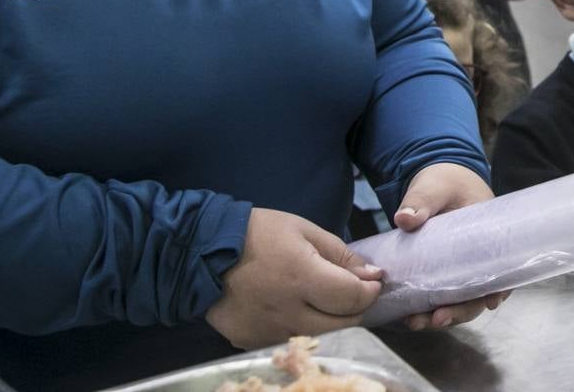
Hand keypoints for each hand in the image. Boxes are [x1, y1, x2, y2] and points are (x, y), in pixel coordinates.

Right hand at [204, 208, 382, 348]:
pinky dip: (301, 328)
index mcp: (301, 278)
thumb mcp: (305, 231)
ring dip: (331, 323)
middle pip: (341, 326)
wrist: (200, 251)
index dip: (370, 292)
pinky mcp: (250, 342)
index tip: (373, 283)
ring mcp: (266, 332)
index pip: (352, 299)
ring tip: (326, 302)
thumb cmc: (258, 233)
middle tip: (353, 294)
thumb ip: (341, 256)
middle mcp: (286, 312)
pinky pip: (288, 341)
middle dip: (356, 310)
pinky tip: (295, 310)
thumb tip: (372, 276)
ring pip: (317, 338)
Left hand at [394, 164, 507, 331]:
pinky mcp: (442, 271)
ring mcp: (461, 265)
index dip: (499, 287)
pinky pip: (442, 295)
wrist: (434, 180)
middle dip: (460, 310)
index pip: (503, 266)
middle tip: (438, 319)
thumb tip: (405, 219)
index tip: (490, 302)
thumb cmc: (444, 181)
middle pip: (479, 291)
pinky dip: (428, 308)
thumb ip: (420, 201)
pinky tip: (410, 316)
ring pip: (459, 298)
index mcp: (490, 234)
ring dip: (441, 314)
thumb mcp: (434, 187)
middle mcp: (480, 255)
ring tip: (415, 322)